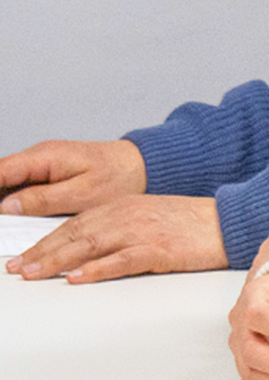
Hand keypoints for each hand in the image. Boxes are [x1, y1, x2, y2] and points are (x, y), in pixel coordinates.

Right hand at [0, 139, 145, 215]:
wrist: (143, 166)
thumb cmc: (119, 177)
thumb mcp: (82, 195)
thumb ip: (43, 200)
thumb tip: (7, 206)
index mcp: (45, 157)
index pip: (0, 171)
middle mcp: (39, 156)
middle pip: (1, 176)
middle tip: (1, 223)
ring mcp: (43, 164)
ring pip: (9, 181)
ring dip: (4, 200)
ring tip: (6, 223)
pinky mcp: (49, 173)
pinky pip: (23, 185)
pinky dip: (16, 199)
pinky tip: (16, 216)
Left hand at [6, 195, 226, 281]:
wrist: (228, 221)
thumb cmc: (191, 223)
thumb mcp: (148, 216)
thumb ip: (118, 226)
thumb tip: (85, 249)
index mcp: (122, 205)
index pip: (73, 223)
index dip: (45, 240)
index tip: (24, 256)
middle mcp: (127, 215)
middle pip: (74, 234)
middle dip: (42, 252)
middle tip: (18, 268)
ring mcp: (141, 232)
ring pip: (89, 245)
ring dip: (58, 260)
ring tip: (35, 273)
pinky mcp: (158, 250)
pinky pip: (119, 260)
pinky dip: (95, 269)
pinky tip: (77, 277)